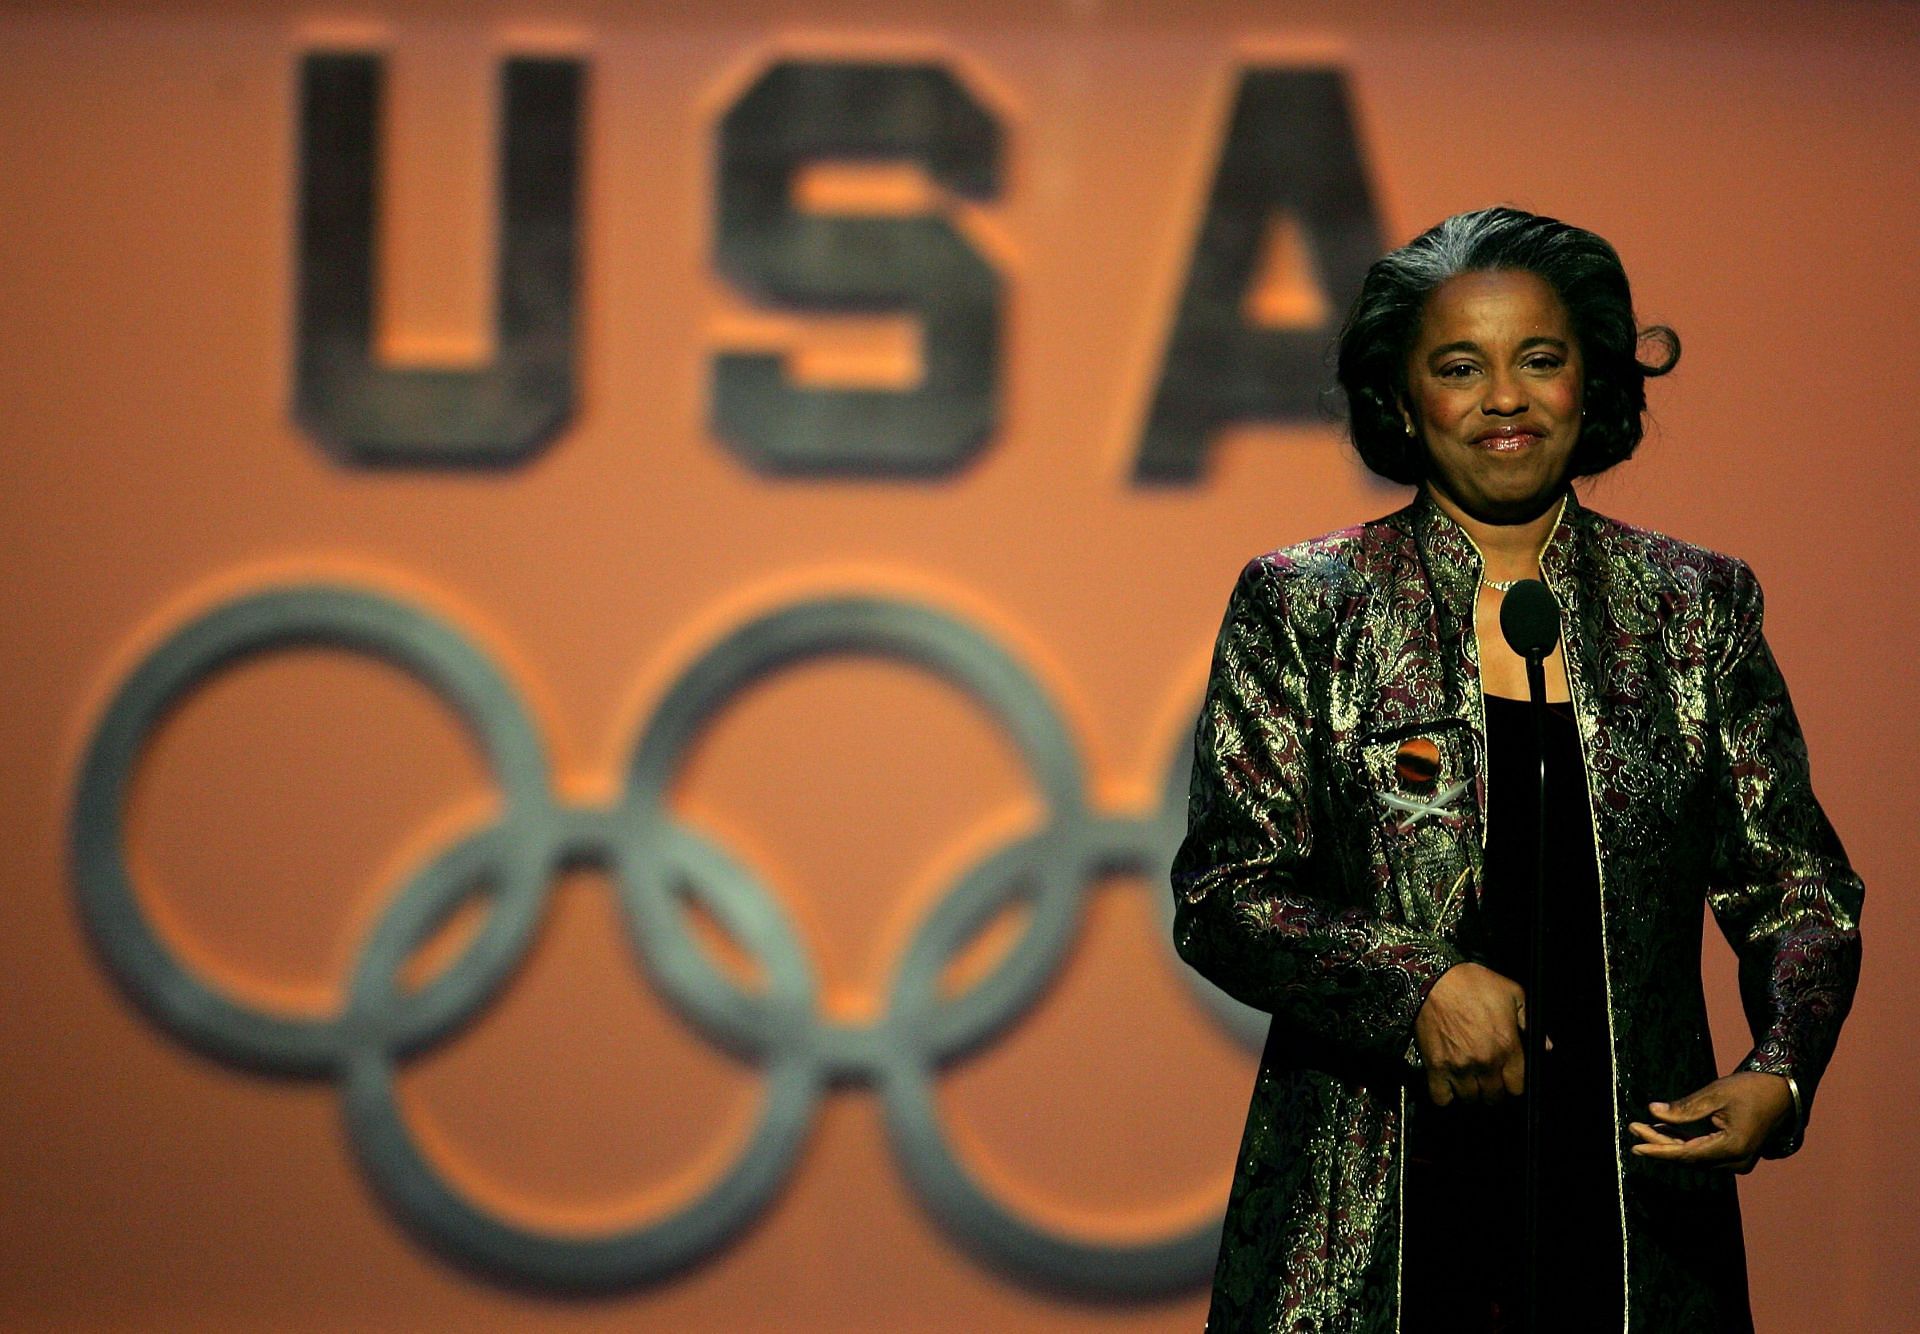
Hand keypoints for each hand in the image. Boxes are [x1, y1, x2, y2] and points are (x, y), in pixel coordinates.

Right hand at [1413, 962, 1528, 1105]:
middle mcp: (1485, 1062)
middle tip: (1487, 1077)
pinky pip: (1441, 1098)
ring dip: (1471, 1092)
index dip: (1513, 1082)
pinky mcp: (1436, 1066)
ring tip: (1468, 1079)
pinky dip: (1445, 1095)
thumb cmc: (1472, 983)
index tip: (1507, 1076)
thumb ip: (1530, 1021)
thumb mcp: (1513, 993)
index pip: (1518, 1087)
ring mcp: (1459, 1067)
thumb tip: (1545, 1045)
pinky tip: (1448, 1083)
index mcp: (1507, 1046)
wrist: (1433, 979)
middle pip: (1494, 1097)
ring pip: (1470, 1099)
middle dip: (1493, 1089)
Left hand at [1627, 1072, 1793, 1172]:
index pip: (1687, 1154)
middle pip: (1689, 1157)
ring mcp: (1738, 1160)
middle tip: (1633, 1128)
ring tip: (1644, 1128)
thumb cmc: (1751, 1089)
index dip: (1658, 1150)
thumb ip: (1685, 1108)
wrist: (1782, 1091)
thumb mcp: (1715, 1094)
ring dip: (1670, 1143)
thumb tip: (1653, 1112)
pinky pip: (1704, 1152)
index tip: (1635, 1144)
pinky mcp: (1736, 1154)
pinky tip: (1664, 1130)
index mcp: (1734, 1148)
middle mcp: (1737, 1160)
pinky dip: (1684, 1142)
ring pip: (1695, 1156)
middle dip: (1659, 1144)